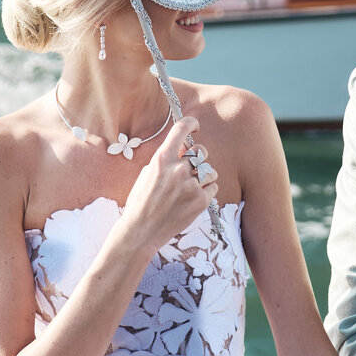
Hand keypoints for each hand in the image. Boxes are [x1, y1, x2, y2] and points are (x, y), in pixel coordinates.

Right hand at [117, 115, 217, 255]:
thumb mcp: (147, 173)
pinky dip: (206, 191)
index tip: (195, 127)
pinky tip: (193, 198)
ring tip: (191, 187)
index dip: (191, 124)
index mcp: (162, 158)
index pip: (181, 129)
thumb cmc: (141, 202)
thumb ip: (166, 160)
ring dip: (204, 176)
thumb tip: (183, 150)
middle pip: (201, 151)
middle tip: (191, 168)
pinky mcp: (200, 201)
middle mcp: (177, 169)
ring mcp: (190, 185)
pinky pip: (213, 187)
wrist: (141, 231)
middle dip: (198, 157)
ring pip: (210, 170)